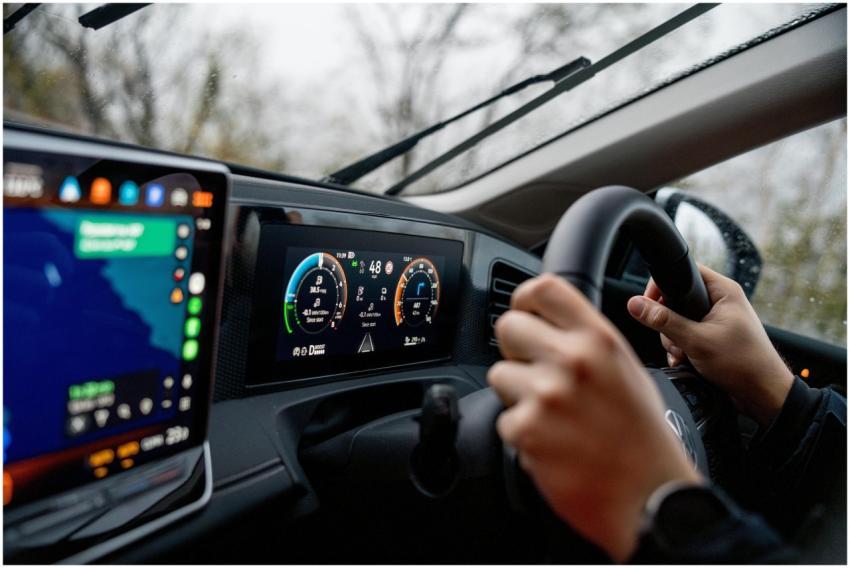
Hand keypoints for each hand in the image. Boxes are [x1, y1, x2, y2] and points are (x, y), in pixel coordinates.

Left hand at [488, 274, 700, 561]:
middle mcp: (572, 359)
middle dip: (515, 350)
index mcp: (599, 339)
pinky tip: (552, 443)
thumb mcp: (625, 369)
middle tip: (536, 374)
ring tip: (552, 416)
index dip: (524, 301)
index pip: (542, 288)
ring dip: (517, 395)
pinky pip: (504, 419)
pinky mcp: (527, 430)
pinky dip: (522, 434)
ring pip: (499, 374)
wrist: (651, 496)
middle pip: (507, 326)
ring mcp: (546, 394)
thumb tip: (546, 323)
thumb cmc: (642, 437)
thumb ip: (586, 341)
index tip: (524, 315)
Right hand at [626, 264, 793, 427]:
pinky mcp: (713, 337)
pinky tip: (685, 361)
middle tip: (675, 338)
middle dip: (668, 323)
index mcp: (723, 291)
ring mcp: (716, 320)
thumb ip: (663, 321)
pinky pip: (686, 336)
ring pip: (678, 321)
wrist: (763, 395)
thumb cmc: (744, 364)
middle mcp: (720, 302)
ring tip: (684, 354)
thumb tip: (635, 305)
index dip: (663, 285)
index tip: (649, 303)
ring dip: (674, 340)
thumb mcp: (696, 340)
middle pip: (677, 300)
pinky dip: (681, 349)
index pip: (685, 272)